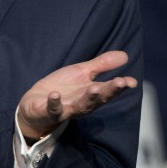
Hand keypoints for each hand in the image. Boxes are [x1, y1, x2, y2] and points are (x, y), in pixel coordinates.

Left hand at [17, 51, 136, 139]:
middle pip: (98, 99)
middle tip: (119, 82)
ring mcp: (66, 109)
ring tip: (94, 88)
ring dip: (88, 98)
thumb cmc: (63, 88)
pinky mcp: (48, 112)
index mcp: (92, 94)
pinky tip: (55, 94)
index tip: (131, 81)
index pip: (109, 90)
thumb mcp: (81, 73)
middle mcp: (82, 104)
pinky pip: (52, 110)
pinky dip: (54, 103)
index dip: (120, 87)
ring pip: (80, 107)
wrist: (35, 103)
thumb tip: (125, 55)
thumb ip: (101, 65)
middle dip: (109, 91)